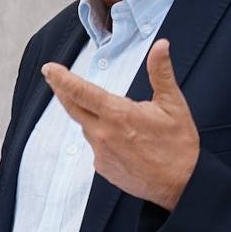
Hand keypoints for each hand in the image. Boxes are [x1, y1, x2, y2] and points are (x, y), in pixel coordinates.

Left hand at [41, 39, 199, 210]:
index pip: (80, 92)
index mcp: (118, 114)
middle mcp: (103, 134)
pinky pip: (96, 146)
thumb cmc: (179, 146)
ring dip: (91, 117)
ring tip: (117, 118)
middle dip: (60, 90)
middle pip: (72, 107)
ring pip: (87, 127)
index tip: (49, 69)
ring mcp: (100, 153)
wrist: (182, 186)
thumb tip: (161, 45)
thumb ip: (161, 73)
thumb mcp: (173, 105)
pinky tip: (124, 141)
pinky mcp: (102, 168)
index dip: (61, 78)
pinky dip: (103, 137)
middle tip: (52, 77)